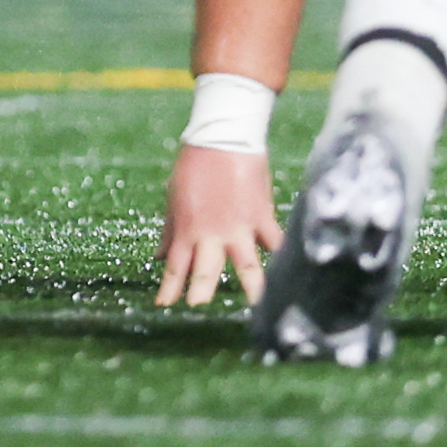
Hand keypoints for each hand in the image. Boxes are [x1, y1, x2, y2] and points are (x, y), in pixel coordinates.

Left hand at [152, 141, 275, 307]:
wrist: (222, 137)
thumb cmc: (194, 165)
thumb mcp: (173, 198)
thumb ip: (169, 230)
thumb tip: (158, 257)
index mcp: (187, 229)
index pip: (175, 267)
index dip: (170, 289)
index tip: (164, 305)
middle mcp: (212, 234)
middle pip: (206, 273)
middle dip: (201, 293)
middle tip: (198, 308)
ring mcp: (238, 228)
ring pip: (246, 266)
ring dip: (250, 288)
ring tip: (256, 305)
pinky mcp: (261, 217)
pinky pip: (274, 242)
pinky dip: (281, 255)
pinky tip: (289, 270)